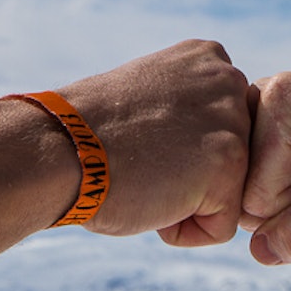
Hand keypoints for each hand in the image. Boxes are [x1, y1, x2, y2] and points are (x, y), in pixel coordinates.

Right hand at [61, 39, 251, 245]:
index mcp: (211, 60)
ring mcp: (234, 123)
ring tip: (145, 176)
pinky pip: (220, 229)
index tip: (141, 140)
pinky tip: (151, 198)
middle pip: (232, 165)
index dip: (178, 154)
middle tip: (141, 159)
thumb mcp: (150, 98)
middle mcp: (231, 82)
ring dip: (183, 204)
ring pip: (227, 197)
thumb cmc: (87, 135)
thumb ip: (189, 112)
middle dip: (188, 180)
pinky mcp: (230, 165)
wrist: (56, 149)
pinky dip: (182, 230)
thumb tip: (207, 147)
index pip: (222, 134)